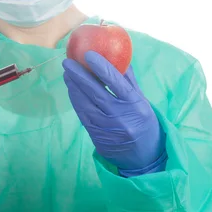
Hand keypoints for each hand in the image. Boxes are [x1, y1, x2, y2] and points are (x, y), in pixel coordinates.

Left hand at [63, 51, 166, 176]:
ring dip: (73, 87)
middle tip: (67, 62)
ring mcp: (107, 128)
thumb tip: (119, 57)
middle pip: (95, 92)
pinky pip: (82, 115)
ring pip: (85, 104)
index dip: (100, 67)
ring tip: (67, 74)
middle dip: (79, 75)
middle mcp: (120, 116)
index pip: (116, 82)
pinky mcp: (96, 136)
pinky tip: (71, 90)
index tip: (88, 54)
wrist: (144, 158)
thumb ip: (129, 81)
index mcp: (134, 104)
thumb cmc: (145, 124)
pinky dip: (76, 101)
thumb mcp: (142, 102)